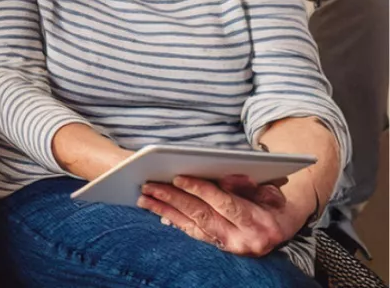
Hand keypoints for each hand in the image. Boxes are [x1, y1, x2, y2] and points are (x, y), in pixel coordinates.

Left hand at [138, 174, 304, 256]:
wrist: (283, 228)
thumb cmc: (274, 203)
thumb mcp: (270, 189)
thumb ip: (248, 184)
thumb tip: (225, 179)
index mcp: (259, 223)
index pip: (224, 203)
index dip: (200, 189)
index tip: (178, 177)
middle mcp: (243, 240)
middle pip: (201, 216)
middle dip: (173, 199)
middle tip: (149, 186)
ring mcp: (230, 248)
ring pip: (192, 226)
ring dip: (166, 211)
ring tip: (144, 198)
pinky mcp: (219, 250)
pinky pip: (193, 234)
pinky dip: (174, 221)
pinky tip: (157, 212)